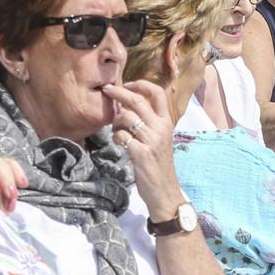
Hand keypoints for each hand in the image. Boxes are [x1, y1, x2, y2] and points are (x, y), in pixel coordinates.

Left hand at [102, 80, 182, 210]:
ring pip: (126, 117)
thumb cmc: (159, 164)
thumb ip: (149, 122)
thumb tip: (127, 106)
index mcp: (167, 122)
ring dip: (115, 121)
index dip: (140, 84)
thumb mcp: (160, 139)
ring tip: (116, 129)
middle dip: (119, 93)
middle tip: (107, 90)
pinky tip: (119, 143)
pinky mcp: (141, 154)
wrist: (165, 190)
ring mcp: (151, 140)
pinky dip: (116, 137)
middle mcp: (161, 128)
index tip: (127, 85)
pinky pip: (121, 136)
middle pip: (137, 101)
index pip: (157, 93)